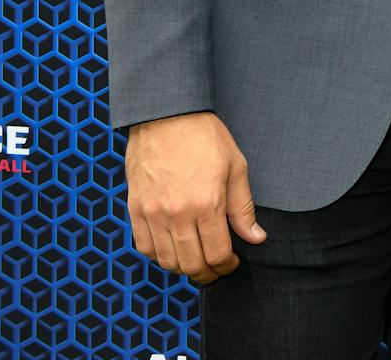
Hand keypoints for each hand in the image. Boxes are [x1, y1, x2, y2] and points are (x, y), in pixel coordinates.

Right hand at [125, 111, 265, 283]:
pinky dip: (159, 256)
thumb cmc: (205, 138)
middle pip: (191, 264)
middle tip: (216, 269)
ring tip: (196, 261)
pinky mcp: (135, 209)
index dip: (227, 266)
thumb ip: (243, 208)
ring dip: (183, 268)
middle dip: (207, 273)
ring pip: (166, 261)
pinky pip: (144, 246)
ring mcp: (152, 213)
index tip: (232, 263)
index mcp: (206, 204)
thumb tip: (255, 238)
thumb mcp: (235, 168)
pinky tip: (172, 249)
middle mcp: (176, 214)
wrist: (167, 116)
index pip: (216, 254)